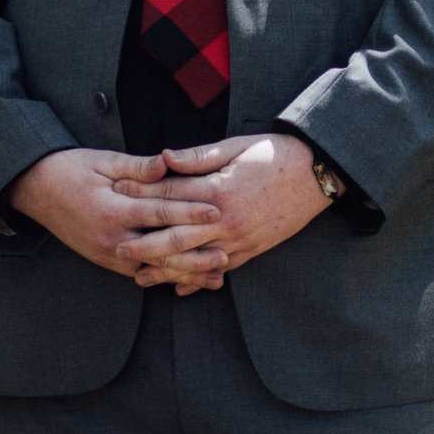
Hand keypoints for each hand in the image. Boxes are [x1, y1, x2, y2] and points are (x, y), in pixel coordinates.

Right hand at [5, 148, 228, 288]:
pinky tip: (188, 280)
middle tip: (227, 254)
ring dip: (186, 273)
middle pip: (162, 249)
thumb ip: (138, 167)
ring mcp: (108, 254)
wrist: (35, 190)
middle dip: (196, 253)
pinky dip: (166, 277)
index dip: (191, 212)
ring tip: (216, 275)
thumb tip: (167, 162)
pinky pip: (141, 272)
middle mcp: (112, 238)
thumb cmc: (71, 170)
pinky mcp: (106, 260)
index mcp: (113, 209)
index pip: (160, 212)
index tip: (218, 212)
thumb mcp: (102, 161)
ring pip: (154, 268)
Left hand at [111, 131, 333, 284]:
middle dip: (144, 244)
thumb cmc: (275, 154)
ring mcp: (240, 239)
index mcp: (219, 190)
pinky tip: (180, 287)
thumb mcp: (235, 147)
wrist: (317, 173)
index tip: (116, 194)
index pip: (170, 195)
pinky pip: (220, 270)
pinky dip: (198, 280)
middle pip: (176, 236)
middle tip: (117, 248)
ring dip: (165, 270)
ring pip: (194, 260)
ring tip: (140, 277)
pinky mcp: (252, 249)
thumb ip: (198, 157)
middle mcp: (226, 220)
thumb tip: (163, 156)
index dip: (140, 194)